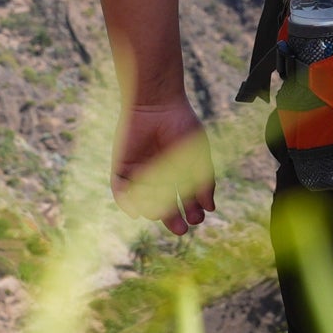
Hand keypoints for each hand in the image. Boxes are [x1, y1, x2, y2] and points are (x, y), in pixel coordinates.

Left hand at [115, 98, 215, 234]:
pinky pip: (121, 190)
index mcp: (178, 175)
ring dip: (154, 210)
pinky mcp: (122, 167)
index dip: (192, 212)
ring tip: (163, 210)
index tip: (198, 217)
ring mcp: (139, 173)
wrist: (156, 103)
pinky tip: (137, 212)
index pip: (185, 201)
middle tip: (181, 228)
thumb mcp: (199, 156)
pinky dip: (126, 202)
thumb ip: (205, 181)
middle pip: (164, 206)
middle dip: (173, 219)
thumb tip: (211, 209)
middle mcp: (158, 177)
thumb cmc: (181, 126)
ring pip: (144, 201)